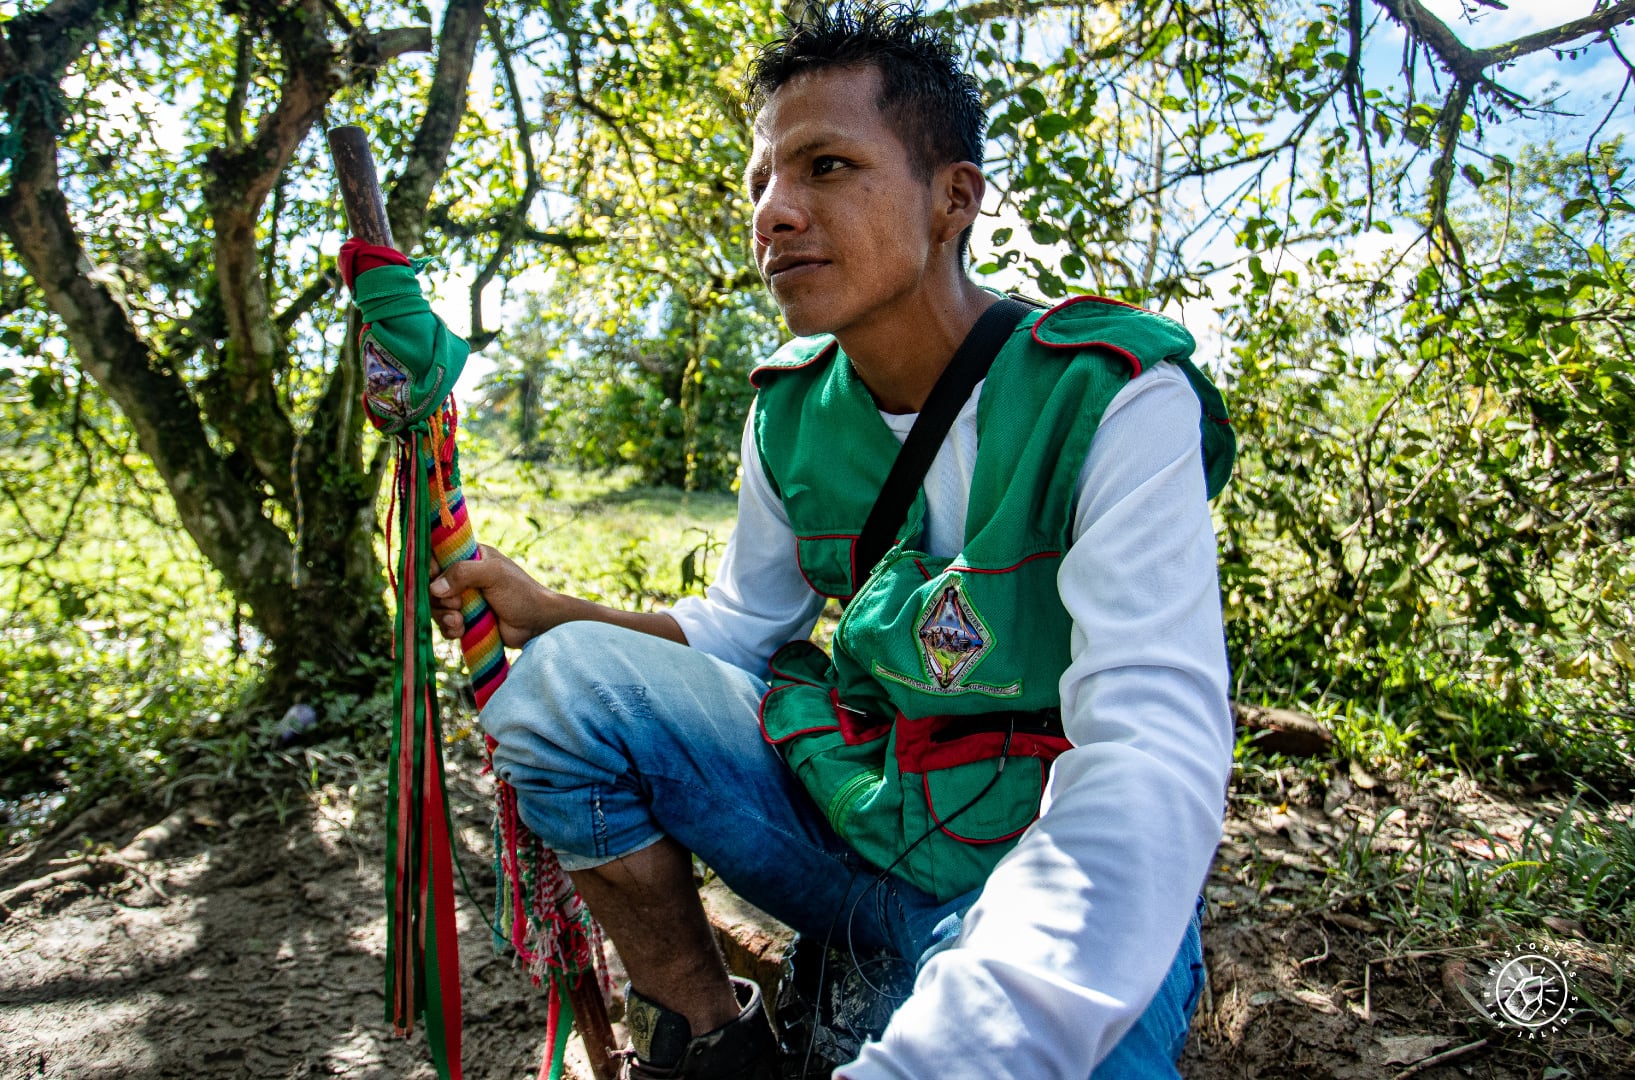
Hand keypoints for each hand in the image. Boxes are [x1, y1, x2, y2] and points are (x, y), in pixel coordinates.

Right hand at [429, 544, 566, 648]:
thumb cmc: (520, 593)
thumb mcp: (493, 574)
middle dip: (438, 598)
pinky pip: (444, 624)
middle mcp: (463, 577)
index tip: (433, 575)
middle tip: (456, 604)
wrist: (537, 624)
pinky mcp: (465, 620)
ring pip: (436, 606)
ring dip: (443, 616)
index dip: (430, 566)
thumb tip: (434, 587)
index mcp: (470, 556)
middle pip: (431, 584)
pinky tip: (461, 630)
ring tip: (460, 621)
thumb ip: (463, 573)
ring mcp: (464, 599)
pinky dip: (449, 628)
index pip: (438, 555)